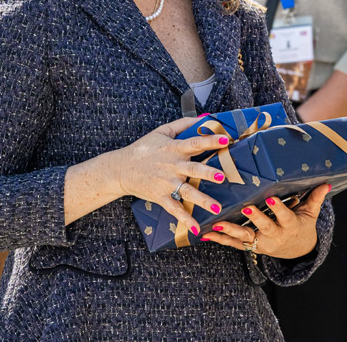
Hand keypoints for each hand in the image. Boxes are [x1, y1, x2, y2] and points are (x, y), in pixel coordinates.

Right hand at [113, 117, 233, 236]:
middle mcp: (172, 166)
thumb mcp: (162, 131)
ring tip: (217, 207)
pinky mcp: (161, 196)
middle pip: (193, 169)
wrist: (122, 168)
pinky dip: (184, 219)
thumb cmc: (144, 148)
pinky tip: (196, 228)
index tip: (225, 140)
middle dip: (208, 173)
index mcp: (174, 148)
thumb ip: (183, 124)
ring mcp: (166, 183)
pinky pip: (174, 209)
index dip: (210, 141)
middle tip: (222, 177)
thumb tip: (203, 118)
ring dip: (202, 200)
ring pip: (187, 191)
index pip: (195, 143)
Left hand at [201, 184, 331, 258]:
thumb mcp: (310, 213)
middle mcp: (274, 236)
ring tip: (217, 225)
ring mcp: (261, 243)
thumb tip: (326, 183)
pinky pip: (233, 244)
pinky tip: (206, 234)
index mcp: (289, 226)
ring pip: (244, 238)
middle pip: (264, 228)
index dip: (278, 209)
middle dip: (254, 218)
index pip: (284, 216)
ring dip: (230, 232)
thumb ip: (315, 198)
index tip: (271, 198)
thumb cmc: (302, 225)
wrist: (297, 251)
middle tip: (244, 207)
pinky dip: (219, 240)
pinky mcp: (250, 246)